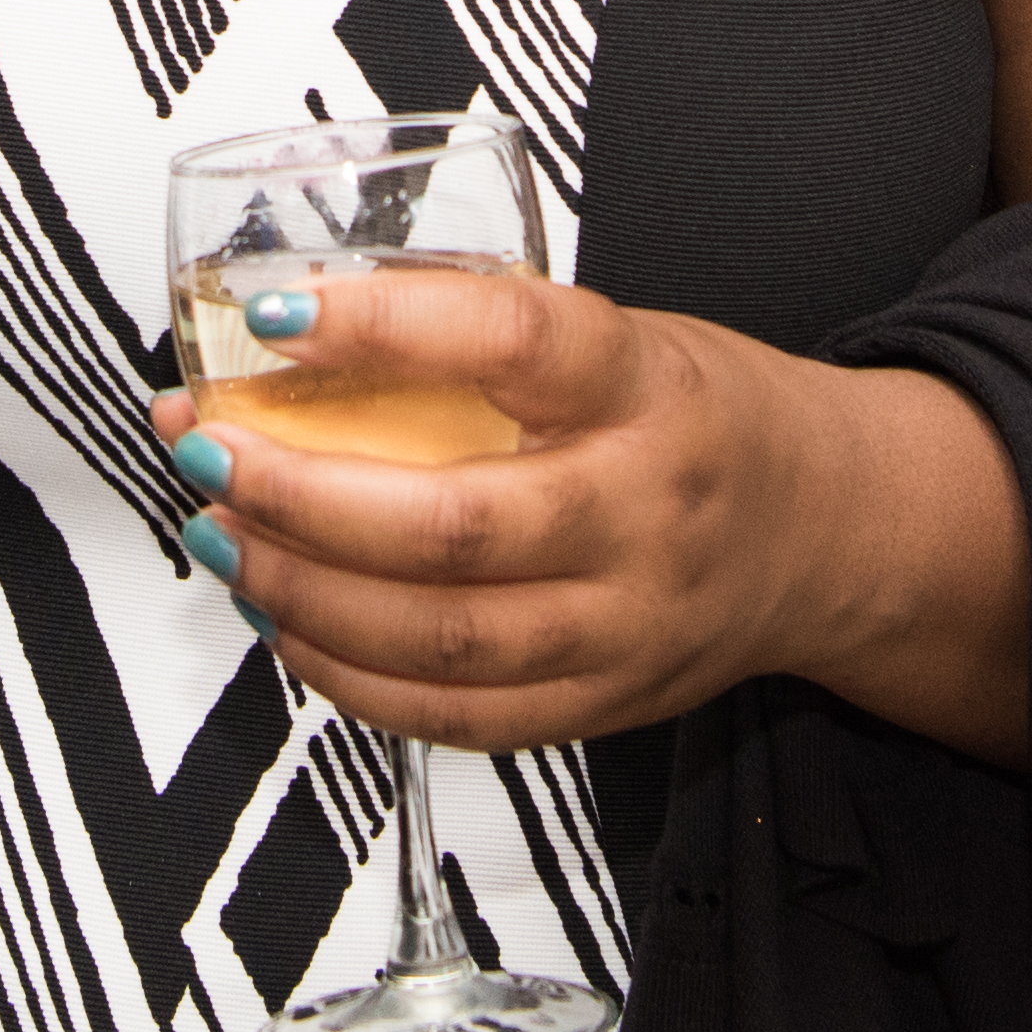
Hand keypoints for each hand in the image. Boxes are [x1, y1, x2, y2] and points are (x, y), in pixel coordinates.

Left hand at [146, 271, 972, 751]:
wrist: (824, 529)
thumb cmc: (688, 414)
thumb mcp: (618, 337)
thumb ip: (479, 341)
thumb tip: (284, 336)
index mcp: (645, 384)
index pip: (514, 339)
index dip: (384, 327)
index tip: (273, 316)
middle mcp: (645, 509)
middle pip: (453, 526)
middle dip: (300, 496)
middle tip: (207, 454)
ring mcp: (629, 624)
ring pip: (443, 637)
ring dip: (304, 593)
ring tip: (225, 542)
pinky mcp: (606, 704)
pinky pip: (459, 715)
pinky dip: (353, 677)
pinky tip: (291, 625)